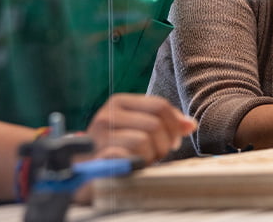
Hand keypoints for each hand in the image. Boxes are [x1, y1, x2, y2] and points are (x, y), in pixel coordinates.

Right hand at [73, 93, 195, 203]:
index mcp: (119, 101)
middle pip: (154, 123)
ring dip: (151, 156)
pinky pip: (128, 157)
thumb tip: (191, 125)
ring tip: (146, 160)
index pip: (159, 105)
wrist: (81, 171)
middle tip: (160, 153)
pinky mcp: (95, 156)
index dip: (174, 123)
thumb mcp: (139, 127)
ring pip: (144, 141)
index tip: (175, 140)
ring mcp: (99, 135)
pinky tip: (134, 166)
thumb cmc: (116, 147)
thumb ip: (164, 122)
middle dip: (164, 142)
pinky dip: (137, 163)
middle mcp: (107, 114)